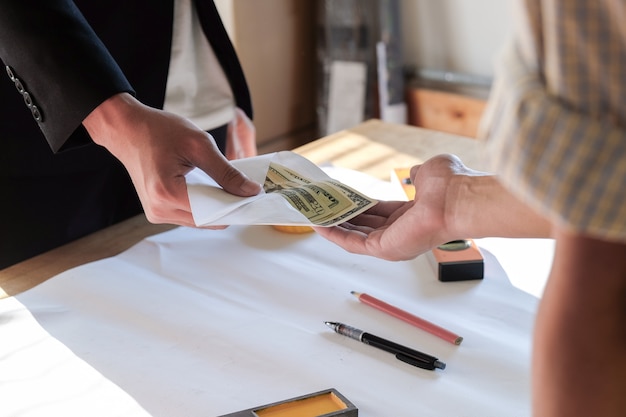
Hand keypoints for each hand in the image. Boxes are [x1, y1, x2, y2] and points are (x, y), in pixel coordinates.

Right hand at [83, 93, 260, 226]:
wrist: (127, 129)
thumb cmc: (159, 130)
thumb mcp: (199, 145)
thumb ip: (227, 172)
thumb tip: (251, 191)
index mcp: (168, 194)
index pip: (213, 214)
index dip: (236, 206)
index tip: (254, 196)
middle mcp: (160, 210)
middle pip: (208, 220)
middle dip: (227, 205)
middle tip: (244, 188)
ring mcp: (156, 213)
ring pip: (200, 220)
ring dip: (215, 205)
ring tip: (224, 183)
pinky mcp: (157, 211)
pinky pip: (189, 214)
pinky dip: (203, 203)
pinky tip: (209, 186)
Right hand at [314, 154, 490, 260]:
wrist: (458, 198)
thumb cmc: (450, 185)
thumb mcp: (429, 174)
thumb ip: (417, 175)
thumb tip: (415, 173)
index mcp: (410, 216)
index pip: (379, 213)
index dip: (360, 206)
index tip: (342, 197)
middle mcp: (400, 232)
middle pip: (364, 225)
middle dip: (342, 216)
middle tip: (321, 205)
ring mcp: (392, 243)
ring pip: (354, 236)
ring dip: (333, 225)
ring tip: (312, 213)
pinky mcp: (383, 249)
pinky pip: (352, 243)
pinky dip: (334, 234)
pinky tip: (318, 223)